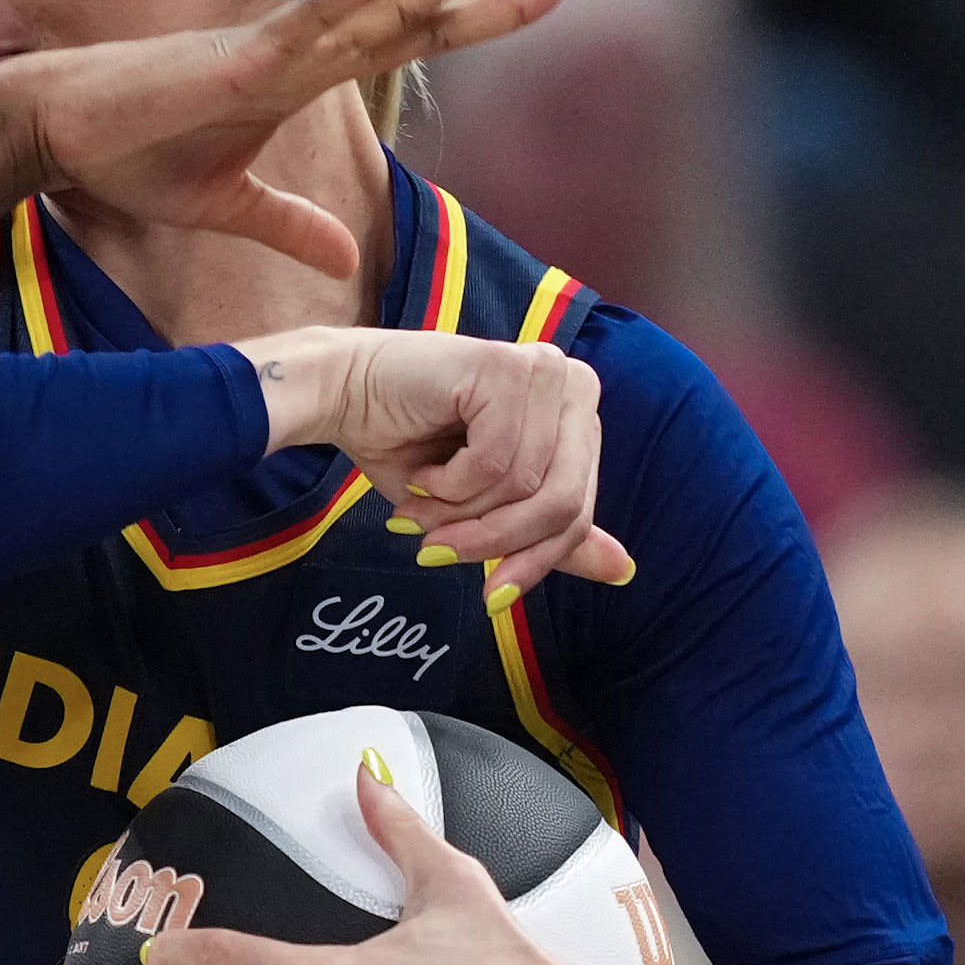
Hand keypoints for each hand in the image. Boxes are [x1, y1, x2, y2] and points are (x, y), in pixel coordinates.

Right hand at [0, 0, 569, 278]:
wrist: (57, 136)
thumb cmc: (129, 157)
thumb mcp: (226, 208)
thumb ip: (290, 227)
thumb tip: (347, 263)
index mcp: (303, 79)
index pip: (409, 41)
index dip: (475, 17)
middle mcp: (301, 52)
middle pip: (411, 15)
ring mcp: (273, 49)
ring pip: (374, 7)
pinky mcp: (237, 57)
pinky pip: (309, 21)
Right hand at [243, 328, 629, 598]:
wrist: (339, 394)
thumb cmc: (407, 445)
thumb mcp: (485, 505)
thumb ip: (551, 533)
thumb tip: (626, 571)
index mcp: (577, 412)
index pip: (580, 508)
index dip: (534, 560)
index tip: (492, 596)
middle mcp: (573, 383)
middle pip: (563, 502)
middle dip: (495, 541)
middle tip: (436, 552)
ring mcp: (544, 370)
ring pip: (525, 487)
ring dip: (459, 512)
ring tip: (421, 499)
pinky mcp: (507, 368)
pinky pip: (494, 463)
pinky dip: (448, 483)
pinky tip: (422, 467)